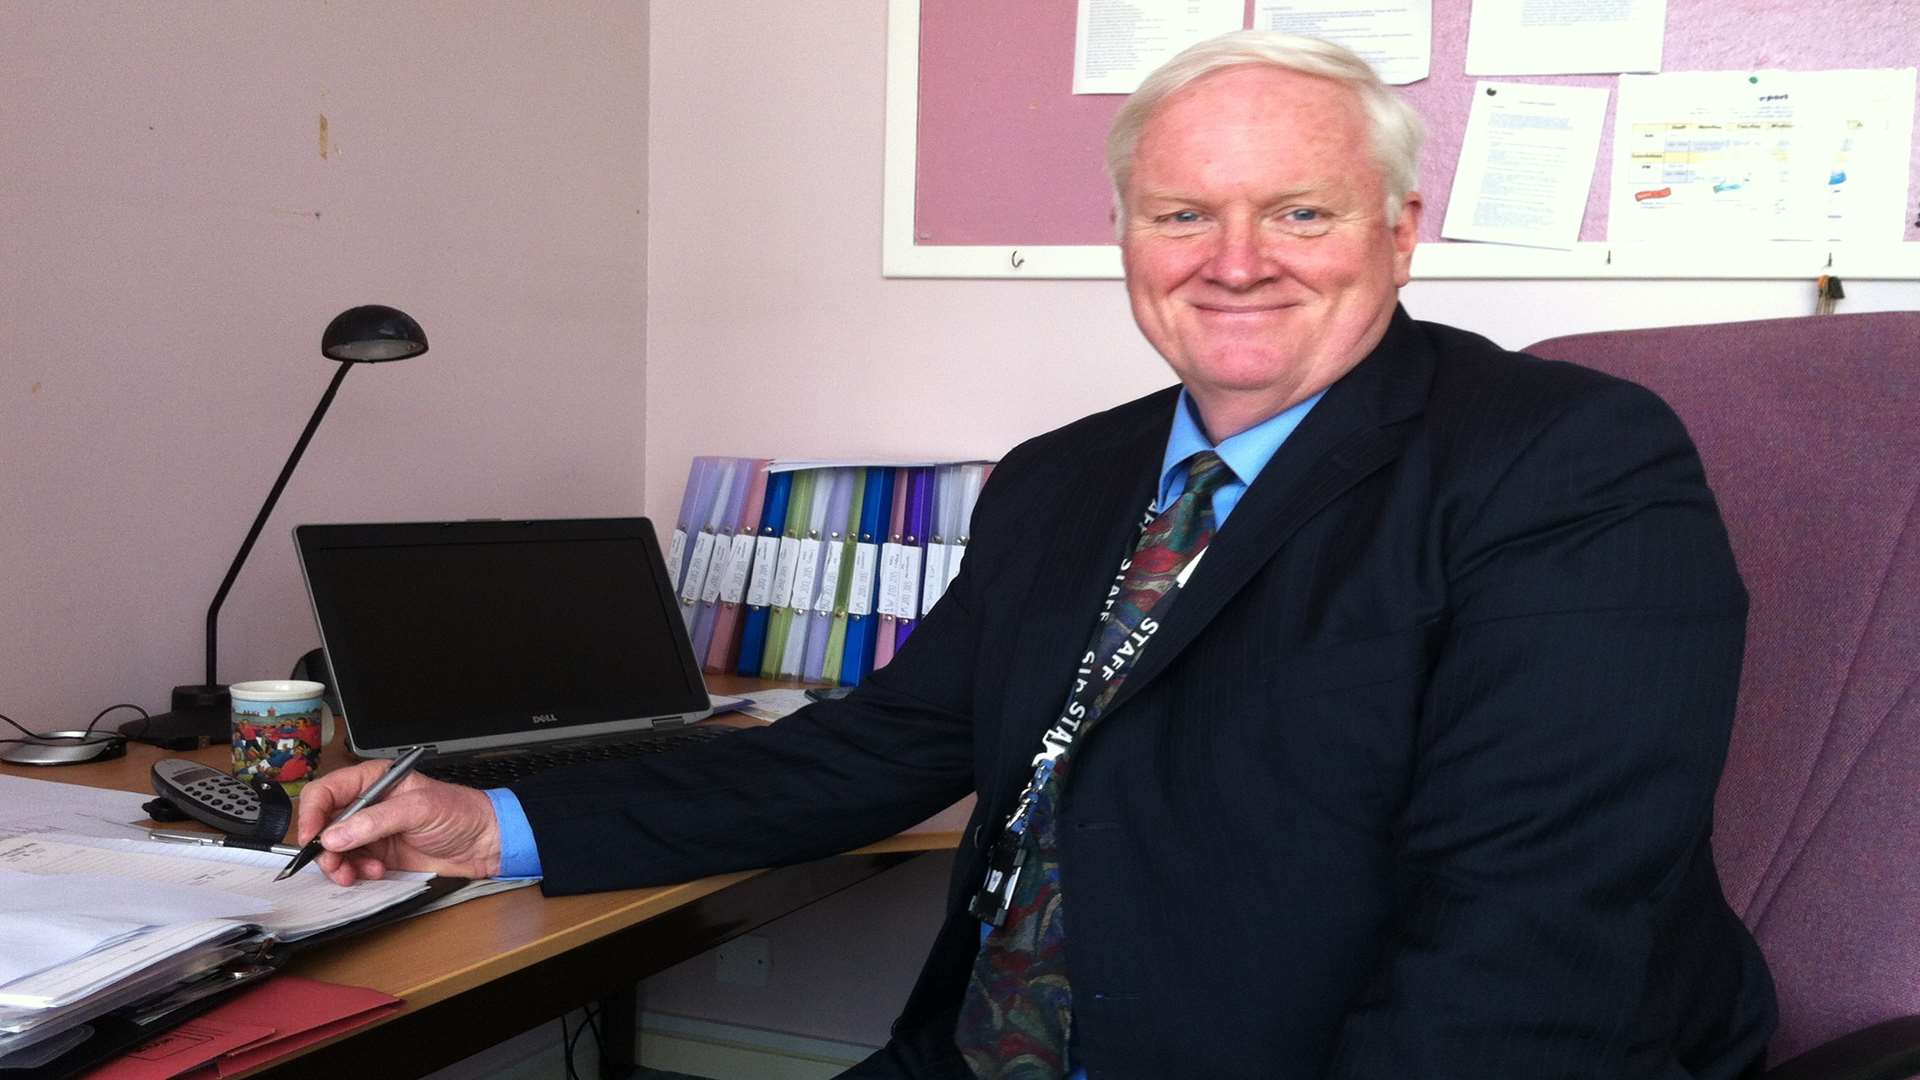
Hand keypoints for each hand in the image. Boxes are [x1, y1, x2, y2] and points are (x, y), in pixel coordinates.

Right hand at [296, 761, 502, 885]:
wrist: (484, 842)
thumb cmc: (459, 812)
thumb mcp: (418, 809)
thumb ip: (375, 821)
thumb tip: (334, 836)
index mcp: (373, 780)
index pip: (326, 791)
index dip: (312, 814)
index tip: (312, 838)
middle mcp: (367, 804)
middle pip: (324, 824)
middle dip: (324, 847)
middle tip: (335, 864)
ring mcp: (372, 831)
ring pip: (334, 849)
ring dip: (340, 865)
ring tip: (358, 873)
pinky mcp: (379, 854)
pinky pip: (352, 865)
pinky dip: (356, 873)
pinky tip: (376, 872)